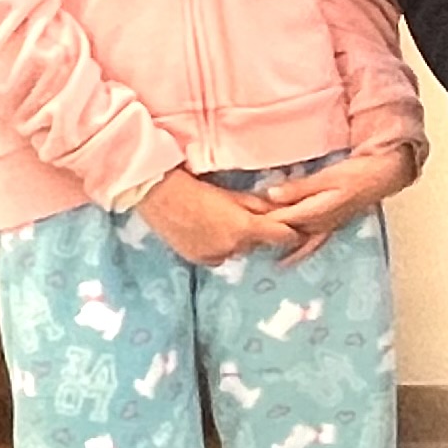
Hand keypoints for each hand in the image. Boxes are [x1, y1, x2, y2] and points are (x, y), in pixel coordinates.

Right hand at [137, 169, 298, 267]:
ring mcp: (215, 256)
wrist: (157, 195)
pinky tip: (206, 232)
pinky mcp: (199, 261)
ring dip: (236, 241)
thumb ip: (259, 206)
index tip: (290, 228)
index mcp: (246, 228)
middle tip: (241, 216)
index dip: (289, 232)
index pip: (282, 237)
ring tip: (218, 222)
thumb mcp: (233, 194)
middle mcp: (233, 247)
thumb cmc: (196, 187)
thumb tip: (282, 211)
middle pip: (258, 243)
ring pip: (238, 250)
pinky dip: (218, 247)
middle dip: (256, 233)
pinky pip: (219, 256)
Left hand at [252, 146, 414, 263]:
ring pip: (297, 240)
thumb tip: (271, 195)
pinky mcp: (333, 225)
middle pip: (286, 232)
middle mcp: (321, 224)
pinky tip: (288, 260)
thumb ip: (299, 188)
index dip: (260, 221)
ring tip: (258, 253)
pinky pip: (312, 243)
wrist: (385, 176)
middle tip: (242, 240)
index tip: (240, 222)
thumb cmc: (360, 173)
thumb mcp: (327, 176)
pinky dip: (299, 252)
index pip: (281, 220)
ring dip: (279, 246)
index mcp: (317, 211)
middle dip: (265, 236)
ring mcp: (327, 226)